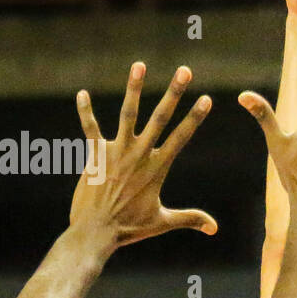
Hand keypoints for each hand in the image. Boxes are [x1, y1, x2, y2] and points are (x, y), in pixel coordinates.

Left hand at [71, 63, 216, 246]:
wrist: (96, 233)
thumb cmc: (130, 228)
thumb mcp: (163, 222)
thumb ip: (190, 219)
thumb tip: (214, 229)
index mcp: (157, 168)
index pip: (181, 137)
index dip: (195, 117)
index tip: (206, 98)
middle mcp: (139, 155)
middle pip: (160, 117)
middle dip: (174, 92)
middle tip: (185, 70)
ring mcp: (116, 152)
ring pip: (128, 113)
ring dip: (134, 88)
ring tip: (140, 65)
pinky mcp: (95, 155)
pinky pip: (90, 128)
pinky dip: (86, 111)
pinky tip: (82, 94)